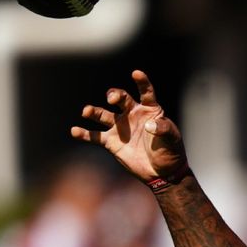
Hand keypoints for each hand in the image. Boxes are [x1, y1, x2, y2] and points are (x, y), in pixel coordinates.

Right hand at [70, 70, 186, 185]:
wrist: (162, 172)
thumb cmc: (170, 151)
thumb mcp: (172, 139)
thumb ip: (164, 129)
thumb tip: (149, 125)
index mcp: (149, 110)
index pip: (146, 92)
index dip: (141, 82)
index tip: (136, 73)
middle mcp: (132, 114)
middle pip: (120, 99)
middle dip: (114, 95)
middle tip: (111, 99)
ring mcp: (120, 127)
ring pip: (103, 114)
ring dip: (94, 111)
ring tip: (87, 111)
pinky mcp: (111, 142)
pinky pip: (94, 136)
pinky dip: (84, 134)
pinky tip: (75, 131)